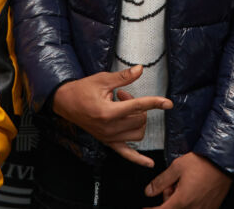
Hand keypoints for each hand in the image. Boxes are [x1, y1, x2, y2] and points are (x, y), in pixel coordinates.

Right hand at [51, 65, 171, 166]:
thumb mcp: (103, 79)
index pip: (138, 107)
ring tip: (124, 109)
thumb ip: (124, 77)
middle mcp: (109, 127)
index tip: (168, 103)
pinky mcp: (107, 142)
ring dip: (137, 120)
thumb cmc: (82, 90)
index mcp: (108, 112)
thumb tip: (140, 69)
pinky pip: (126, 154)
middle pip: (139, 119)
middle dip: (138, 106)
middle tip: (123, 95)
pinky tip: (149, 163)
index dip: (155, 103)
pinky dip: (138, 159)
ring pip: (138, 133)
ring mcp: (108, 137)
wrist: (65, 103)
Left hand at [144, 152, 231, 207]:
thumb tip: (149, 192)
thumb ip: (161, 181)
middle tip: (172, 185)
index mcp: (182, 201)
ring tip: (183, 186)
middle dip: (168, 200)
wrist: (224, 163)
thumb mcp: (177, 167)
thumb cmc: (203, 163)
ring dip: (178, 203)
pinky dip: (189, 204)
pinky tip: (191, 192)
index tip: (146, 208)